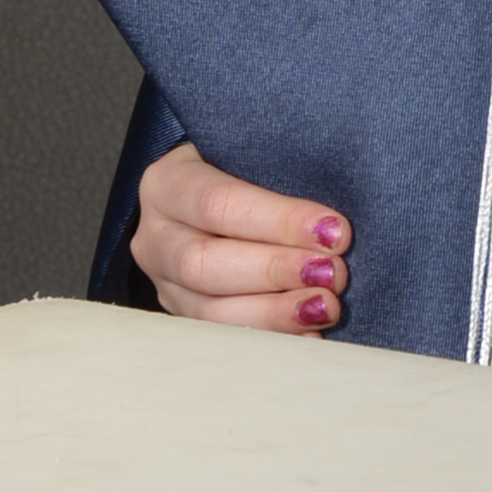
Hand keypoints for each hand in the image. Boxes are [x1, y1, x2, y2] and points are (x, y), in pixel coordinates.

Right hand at [129, 140, 350, 331]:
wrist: (213, 195)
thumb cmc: (246, 166)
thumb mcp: (251, 153)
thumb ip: (280, 172)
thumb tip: (331, 220)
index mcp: (167, 184)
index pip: (218, 203)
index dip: (279, 220)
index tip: (335, 232)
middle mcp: (156, 238)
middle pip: (205, 263)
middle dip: (275, 271)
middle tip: (332, 274)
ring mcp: (165, 284)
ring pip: (209, 311)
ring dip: (274, 313)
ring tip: (325, 307)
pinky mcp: (184, 317)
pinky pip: (221, 338)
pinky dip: (270, 339)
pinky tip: (309, 336)